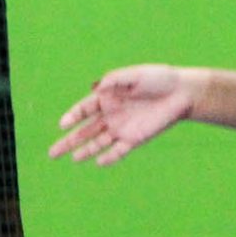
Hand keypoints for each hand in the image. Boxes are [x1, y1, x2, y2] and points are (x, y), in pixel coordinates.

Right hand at [50, 65, 197, 165]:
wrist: (182, 93)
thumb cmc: (159, 79)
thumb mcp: (136, 75)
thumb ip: (116, 81)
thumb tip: (96, 89)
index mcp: (107, 98)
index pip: (84, 109)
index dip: (72, 116)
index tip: (63, 124)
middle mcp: (110, 115)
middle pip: (84, 131)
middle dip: (68, 142)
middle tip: (52, 153)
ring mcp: (121, 129)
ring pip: (97, 143)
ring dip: (84, 151)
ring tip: (72, 159)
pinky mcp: (134, 139)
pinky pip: (118, 151)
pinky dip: (109, 157)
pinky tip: (99, 161)